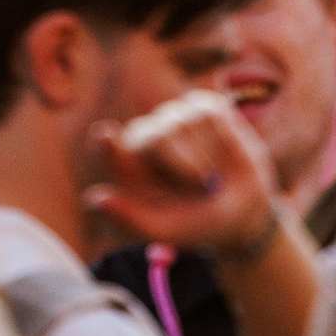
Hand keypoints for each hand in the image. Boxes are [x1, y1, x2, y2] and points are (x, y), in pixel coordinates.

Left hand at [86, 91, 283, 265]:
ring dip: (202, 160)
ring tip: (208, 179)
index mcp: (130, 168)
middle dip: (179, 163)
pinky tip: (222, 157)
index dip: (109, 145)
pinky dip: (220, 141)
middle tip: (199, 186)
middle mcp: (147, 138)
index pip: (111, 149)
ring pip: (183, 127)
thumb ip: (130, 219)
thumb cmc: (195, 223)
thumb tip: (93, 198)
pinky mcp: (202, 106)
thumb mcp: (165, 229)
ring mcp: (173, 119)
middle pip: (155, 138)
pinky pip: (208, 116)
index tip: (104, 136)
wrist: (242, 213)